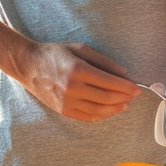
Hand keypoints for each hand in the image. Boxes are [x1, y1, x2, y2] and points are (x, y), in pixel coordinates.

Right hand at [20, 41, 140, 121]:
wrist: (29, 65)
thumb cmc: (55, 53)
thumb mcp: (80, 48)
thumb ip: (103, 60)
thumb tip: (123, 73)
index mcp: (78, 70)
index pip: (109, 82)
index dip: (126, 87)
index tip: (136, 87)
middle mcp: (72, 88)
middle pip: (106, 98)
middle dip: (124, 97)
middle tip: (135, 95)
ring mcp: (66, 102)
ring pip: (98, 111)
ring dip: (115, 108)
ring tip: (125, 104)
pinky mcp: (63, 110)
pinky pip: (86, 117)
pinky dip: (101, 115)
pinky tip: (110, 110)